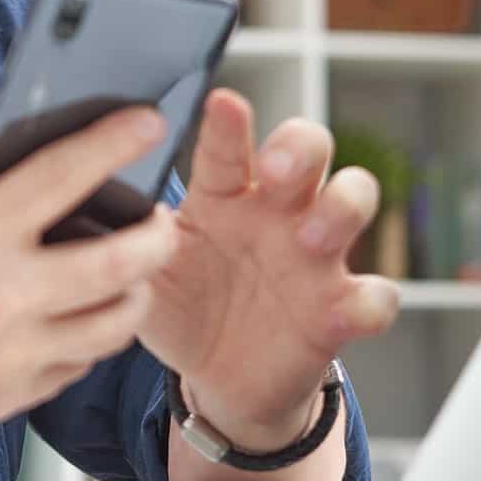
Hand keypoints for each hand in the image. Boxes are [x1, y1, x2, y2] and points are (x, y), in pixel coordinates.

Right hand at [0, 106, 176, 441]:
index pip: (64, 178)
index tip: (145, 123)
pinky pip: (81, 363)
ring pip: (115, 322)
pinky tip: (82, 309)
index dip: (114, 143)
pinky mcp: (12, 394)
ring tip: (131, 266)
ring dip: (136, 288)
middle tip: (160, 214)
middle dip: (157, 232)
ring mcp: (12, 353)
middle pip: (121, 263)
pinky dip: (94, 333)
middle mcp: (2, 297)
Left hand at [136, 88, 400, 449]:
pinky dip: (370, 300)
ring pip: (353, 199)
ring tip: (310, 237)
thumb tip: (104, 205)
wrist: (217, 378)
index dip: (229, 124)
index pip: (228, 148)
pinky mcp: (340, 308)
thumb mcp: (146, 276)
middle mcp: (275, 212)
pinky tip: (343, 310)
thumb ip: (132, 241)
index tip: (222, 102)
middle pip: (309, 148)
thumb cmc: (180, 307)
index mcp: (223, 196)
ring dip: (340, 208)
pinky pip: (377, 295)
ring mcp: (315, 256)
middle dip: (300, 147)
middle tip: (274, 170)